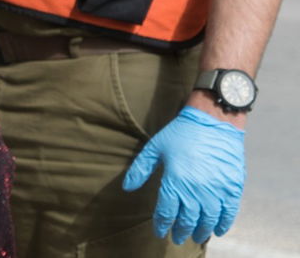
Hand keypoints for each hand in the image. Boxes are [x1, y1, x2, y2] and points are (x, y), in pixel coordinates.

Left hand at [123, 106, 245, 243]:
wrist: (213, 122)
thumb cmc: (181, 133)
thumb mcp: (155, 148)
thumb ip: (140, 169)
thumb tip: (127, 187)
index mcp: (175, 181)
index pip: (166, 212)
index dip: (162, 224)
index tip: (159, 231)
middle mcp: (196, 190)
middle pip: (187, 219)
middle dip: (181, 231)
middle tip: (178, 238)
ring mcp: (216, 190)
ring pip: (208, 219)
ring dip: (201, 231)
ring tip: (195, 236)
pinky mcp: (233, 187)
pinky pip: (229, 212)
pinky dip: (224, 224)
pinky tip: (218, 230)